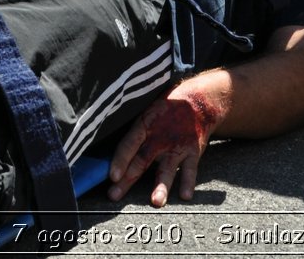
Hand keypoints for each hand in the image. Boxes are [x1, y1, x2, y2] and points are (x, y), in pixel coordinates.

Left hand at [106, 84, 223, 206]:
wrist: (198, 101)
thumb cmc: (165, 111)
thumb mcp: (146, 112)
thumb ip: (132, 132)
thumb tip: (105, 151)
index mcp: (145, 125)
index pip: (129, 143)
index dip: (120, 159)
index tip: (112, 176)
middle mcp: (160, 137)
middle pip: (142, 160)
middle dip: (128, 179)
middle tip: (115, 195)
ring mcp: (177, 145)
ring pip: (167, 168)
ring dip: (161, 186)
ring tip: (156, 202)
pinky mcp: (193, 151)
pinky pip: (190, 169)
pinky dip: (188, 182)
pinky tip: (185, 196)